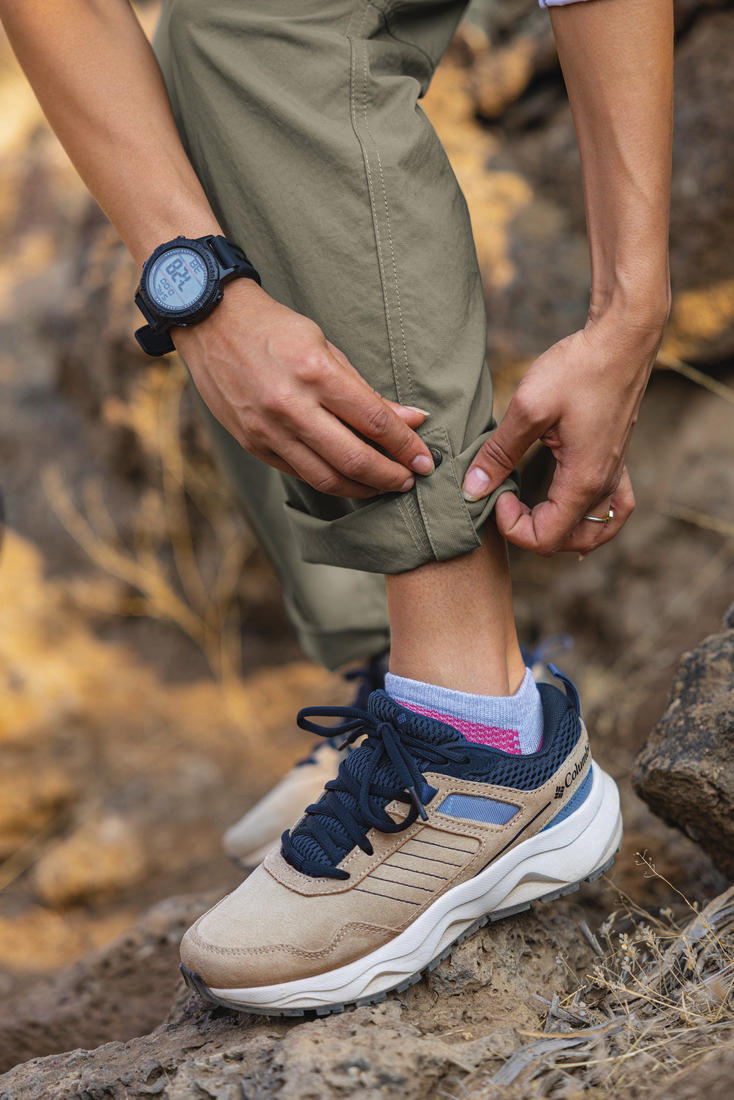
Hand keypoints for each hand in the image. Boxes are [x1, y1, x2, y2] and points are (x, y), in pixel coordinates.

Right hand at [173, 281, 434, 497]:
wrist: (211, 323)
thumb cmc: (275, 329)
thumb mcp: (325, 347)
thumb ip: (366, 391)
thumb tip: (411, 420)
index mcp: (314, 372)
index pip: (373, 420)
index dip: (405, 445)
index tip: (425, 459)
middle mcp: (290, 405)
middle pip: (353, 458)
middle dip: (390, 475)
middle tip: (411, 480)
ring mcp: (267, 429)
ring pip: (326, 477)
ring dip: (363, 488)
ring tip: (384, 486)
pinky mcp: (252, 444)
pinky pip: (299, 473)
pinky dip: (330, 480)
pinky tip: (349, 478)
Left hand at [462, 313, 664, 555]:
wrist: (623, 338)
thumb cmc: (579, 368)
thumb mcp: (528, 409)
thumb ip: (500, 453)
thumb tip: (473, 489)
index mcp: (583, 481)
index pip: (545, 539)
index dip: (511, 526)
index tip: (496, 492)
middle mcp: (603, 485)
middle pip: (566, 541)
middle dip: (529, 531)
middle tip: (505, 498)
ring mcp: (615, 473)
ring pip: (594, 531)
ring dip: (562, 533)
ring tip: (532, 514)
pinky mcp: (617, 459)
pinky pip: (615, 508)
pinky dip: (596, 521)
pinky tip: (577, 513)